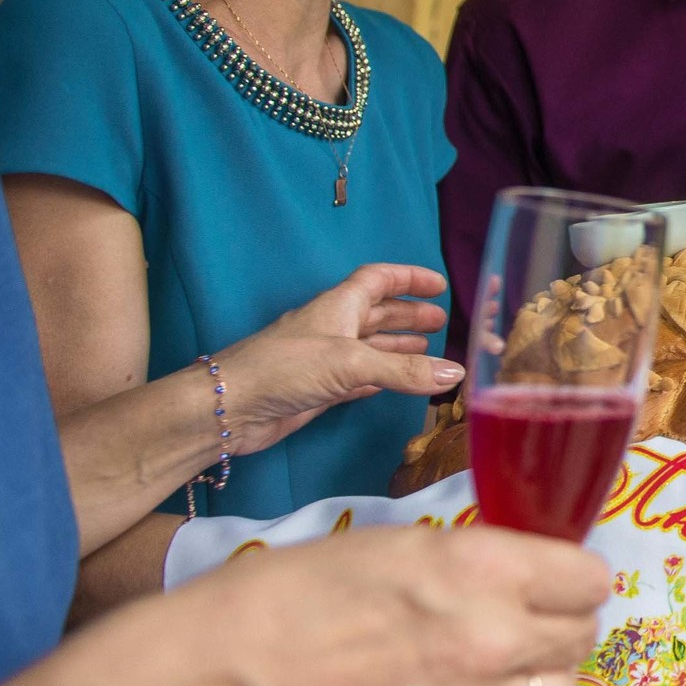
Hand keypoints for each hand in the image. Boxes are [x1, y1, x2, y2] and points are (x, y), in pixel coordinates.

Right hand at [174, 524, 608, 685]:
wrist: (221, 685)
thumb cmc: (288, 597)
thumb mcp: (394, 544)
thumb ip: (473, 559)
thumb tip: (522, 569)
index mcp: (480, 570)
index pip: (587, 577)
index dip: (570, 572)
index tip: (552, 572)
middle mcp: (494, 640)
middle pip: (582, 632)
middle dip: (560, 618)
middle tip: (525, 612)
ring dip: (546, 672)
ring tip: (508, 660)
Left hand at [211, 264, 460, 454]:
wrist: (229, 407)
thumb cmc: (284, 367)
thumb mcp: (350, 362)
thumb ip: (404, 370)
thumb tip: (455, 372)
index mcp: (337, 306)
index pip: (378, 280)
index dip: (408, 277)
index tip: (439, 284)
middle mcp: (332, 328)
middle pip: (377, 313)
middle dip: (409, 315)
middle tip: (441, 322)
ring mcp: (325, 360)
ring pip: (371, 348)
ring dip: (399, 348)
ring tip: (429, 353)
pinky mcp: (319, 390)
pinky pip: (360, 380)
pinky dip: (383, 379)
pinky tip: (399, 385)